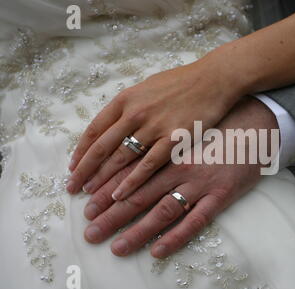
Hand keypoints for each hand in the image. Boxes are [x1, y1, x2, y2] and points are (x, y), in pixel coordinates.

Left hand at [67, 54, 243, 200]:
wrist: (214, 79)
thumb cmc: (182, 83)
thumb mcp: (148, 87)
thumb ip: (130, 106)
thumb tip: (115, 123)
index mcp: (126, 99)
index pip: (95, 129)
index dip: (81, 151)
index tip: (73, 168)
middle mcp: (135, 113)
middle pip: (102, 146)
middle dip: (85, 170)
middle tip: (72, 188)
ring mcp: (154, 126)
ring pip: (121, 157)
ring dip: (103, 178)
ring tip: (90, 195)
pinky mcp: (174, 139)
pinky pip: (148, 164)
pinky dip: (132, 181)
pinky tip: (120, 195)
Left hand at [82, 97, 278, 257]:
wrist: (255, 123)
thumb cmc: (215, 125)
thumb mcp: (182, 127)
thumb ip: (159, 141)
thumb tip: (131, 154)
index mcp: (166, 149)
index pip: (129, 173)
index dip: (105, 191)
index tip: (85, 206)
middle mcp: (178, 167)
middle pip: (138, 195)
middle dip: (111, 215)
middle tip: (90, 233)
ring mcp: (200, 182)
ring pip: (162, 210)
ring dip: (138, 231)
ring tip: (117, 247)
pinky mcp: (221, 195)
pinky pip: (196, 221)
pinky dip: (176, 237)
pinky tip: (159, 251)